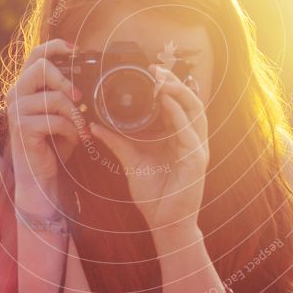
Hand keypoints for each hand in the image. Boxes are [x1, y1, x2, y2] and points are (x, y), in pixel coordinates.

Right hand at [5, 39, 82, 201]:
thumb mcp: (62, 112)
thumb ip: (67, 92)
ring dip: (75, 115)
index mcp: (25, 86)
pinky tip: (74, 140)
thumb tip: (89, 73)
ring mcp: (15, 111)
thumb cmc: (54, 142)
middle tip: (80, 98)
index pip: (35, 54)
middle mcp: (15, 94)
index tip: (76, 50)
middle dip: (66, 81)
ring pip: (54, 98)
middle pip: (41, 68)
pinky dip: (72, 131)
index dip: (56, 47)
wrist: (42, 174)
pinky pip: (56, 121)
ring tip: (81, 128)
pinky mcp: (22, 128)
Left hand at [88, 65, 208, 234]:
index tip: (151, 70)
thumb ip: (117, 142)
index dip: (168, 85)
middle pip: (190, 102)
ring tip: (162, 79)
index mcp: (179, 137)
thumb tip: (96, 125)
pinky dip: (179, 115)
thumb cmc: (154, 194)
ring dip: (179, 92)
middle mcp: (191, 139)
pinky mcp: (197, 160)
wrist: (164, 223)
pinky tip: (167, 102)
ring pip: (195, 111)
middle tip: (156, 68)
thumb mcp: (131, 161)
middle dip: (175, 82)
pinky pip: (189, 132)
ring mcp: (197, 149)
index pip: (179, 104)